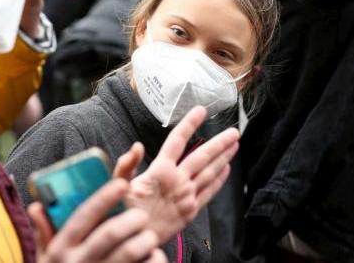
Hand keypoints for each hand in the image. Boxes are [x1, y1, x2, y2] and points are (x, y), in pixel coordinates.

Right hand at [29, 179, 166, 262]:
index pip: (83, 216)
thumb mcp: (44, 259)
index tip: (123, 184)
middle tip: (141, 215)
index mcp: (60, 249)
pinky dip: (154, 260)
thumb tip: (37, 206)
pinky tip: (154, 256)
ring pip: (131, 251)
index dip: (104, 198)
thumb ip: (44, 232)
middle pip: (111, 233)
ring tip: (149, 236)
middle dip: (132, 218)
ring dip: (146, 239)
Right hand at [114, 106, 240, 243]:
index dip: (190, 123)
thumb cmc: (123, 213)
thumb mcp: (118, 186)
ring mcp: (187, 197)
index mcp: (160, 171)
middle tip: (233, 131)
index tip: (201, 110)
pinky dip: (220, 179)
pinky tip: (227, 169)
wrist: (133, 243)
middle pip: (202, 156)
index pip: (177, 141)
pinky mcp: (191, 211)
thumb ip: (126, 165)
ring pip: (210, 172)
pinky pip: (210, 192)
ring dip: (224, 157)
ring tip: (234, 145)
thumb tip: (137, 147)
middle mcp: (177, 182)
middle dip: (220, 142)